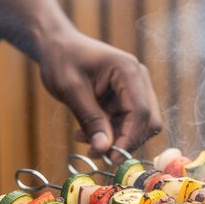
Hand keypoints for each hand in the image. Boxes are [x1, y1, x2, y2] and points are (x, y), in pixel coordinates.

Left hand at [0, 0, 161, 159]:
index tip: (110, 158)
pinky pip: (126, 123)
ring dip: (116, 139)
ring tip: (84, 139)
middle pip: (147, 121)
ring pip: (138, 125)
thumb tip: (104, 149)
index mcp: (128, 71)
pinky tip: (86, 133)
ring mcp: (135, 88)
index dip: (128, 139)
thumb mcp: (71, 90)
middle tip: (97, 153)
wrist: (57, 45)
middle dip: (125, 141)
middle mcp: (138, 79)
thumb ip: (90, 119)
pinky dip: (110, 133)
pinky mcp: (126, 98)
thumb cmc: (62, 60)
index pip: (141, 112)